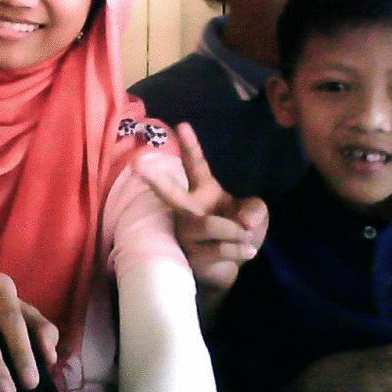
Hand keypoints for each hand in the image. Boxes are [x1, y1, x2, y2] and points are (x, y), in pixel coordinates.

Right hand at [135, 122, 267, 292]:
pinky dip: (239, 249)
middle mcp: (188, 209)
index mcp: (202, 190)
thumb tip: (246, 222)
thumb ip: (255, 209)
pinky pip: (217, 248)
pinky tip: (248, 251)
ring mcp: (186, 233)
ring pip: (207, 225)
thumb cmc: (237, 229)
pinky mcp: (190, 256)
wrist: (230, 266)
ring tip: (247, 238)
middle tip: (136, 163)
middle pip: (171, 194)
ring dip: (234, 232)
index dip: (190, 146)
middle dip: (155, 179)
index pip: (195, 165)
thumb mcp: (254, 213)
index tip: (183, 125)